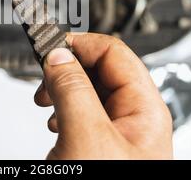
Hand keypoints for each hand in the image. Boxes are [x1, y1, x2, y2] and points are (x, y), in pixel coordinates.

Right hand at [35, 33, 172, 158]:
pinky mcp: (98, 147)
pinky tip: (54, 122)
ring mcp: (116, 134)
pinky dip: (62, 111)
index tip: (51, 45)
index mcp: (145, 110)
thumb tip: (59, 56)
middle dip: (68, 69)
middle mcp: (134, 119)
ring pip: (88, 92)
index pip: (114, 53)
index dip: (81, 44)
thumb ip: (73, 91)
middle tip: (45, 79)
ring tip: (46, 102)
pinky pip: (81, 115)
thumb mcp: (87, 136)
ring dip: (62, 90)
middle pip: (100, 70)